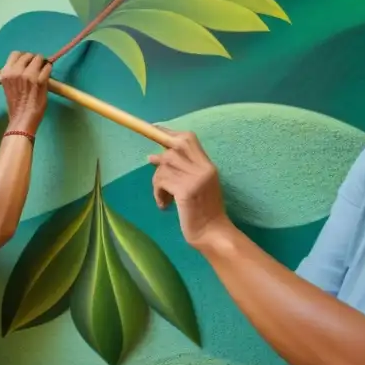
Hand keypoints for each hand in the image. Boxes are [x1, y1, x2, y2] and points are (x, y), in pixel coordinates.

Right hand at [0, 51, 50, 133]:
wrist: (22, 119)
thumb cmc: (16, 104)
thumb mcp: (9, 85)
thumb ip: (15, 74)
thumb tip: (27, 65)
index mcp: (6, 72)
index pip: (15, 54)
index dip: (23, 57)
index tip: (27, 64)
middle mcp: (16, 71)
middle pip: (28, 54)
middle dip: (33, 59)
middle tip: (36, 68)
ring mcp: (29, 75)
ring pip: (39, 58)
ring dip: (42, 63)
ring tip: (42, 71)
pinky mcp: (40, 80)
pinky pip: (48, 67)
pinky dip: (49, 69)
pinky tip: (47, 75)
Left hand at [148, 128, 229, 248]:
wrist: (212, 234)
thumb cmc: (203, 212)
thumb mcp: (197, 186)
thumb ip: (182, 170)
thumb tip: (154, 156)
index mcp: (208, 166)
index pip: (189, 139)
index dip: (169, 132)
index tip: (155, 130)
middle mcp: (203, 169)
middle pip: (175, 146)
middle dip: (161, 154)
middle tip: (151, 161)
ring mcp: (195, 179)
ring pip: (164, 165)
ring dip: (157, 181)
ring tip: (163, 195)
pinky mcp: (185, 191)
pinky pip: (161, 181)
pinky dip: (158, 193)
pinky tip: (164, 205)